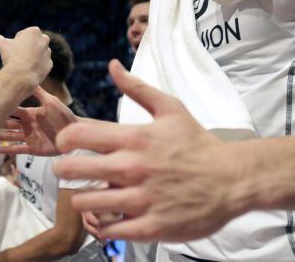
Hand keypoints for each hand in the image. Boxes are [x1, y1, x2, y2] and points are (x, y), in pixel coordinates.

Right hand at [0, 27, 51, 86]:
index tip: (14, 48)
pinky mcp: (49, 64)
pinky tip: (28, 70)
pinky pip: (42, 64)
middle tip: (17, 55)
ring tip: (22, 64)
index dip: (16, 42)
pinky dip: (36, 66)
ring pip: (38, 53)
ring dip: (32, 57)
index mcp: (34, 31)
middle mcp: (44, 40)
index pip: (23, 34)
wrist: (21, 76)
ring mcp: (48, 53)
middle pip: (33, 42)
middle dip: (26, 47)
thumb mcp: (2, 45)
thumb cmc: (11, 57)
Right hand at [0, 86, 78, 156]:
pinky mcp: (33, 148)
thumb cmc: (65, 116)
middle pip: (8, 124)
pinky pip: (18, 149)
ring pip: (10, 137)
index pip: (13, 110)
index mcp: (31, 113)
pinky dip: (8, 150)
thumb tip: (29, 77)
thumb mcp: (51, 102)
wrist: (75, 133)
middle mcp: (27, 125)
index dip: (3, 108)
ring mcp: (29, 137)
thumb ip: (39, 92)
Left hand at [53, 60, 241, 242]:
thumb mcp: (170, 108)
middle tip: (69, 171)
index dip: (62, 140)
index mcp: (134, 138)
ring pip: (85, 201)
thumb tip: (113, 65)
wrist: (232, 179)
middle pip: (73, 170)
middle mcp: (133, 168)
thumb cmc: (197, 142)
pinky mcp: (151, 226)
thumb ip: (137, 88)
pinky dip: (104, 224)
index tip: (65, 145)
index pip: (78, 135)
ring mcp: (141, 200)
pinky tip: (109, 215)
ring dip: (82, 198)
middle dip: (63, 170)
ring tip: (89, 194)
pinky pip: (110, 230)